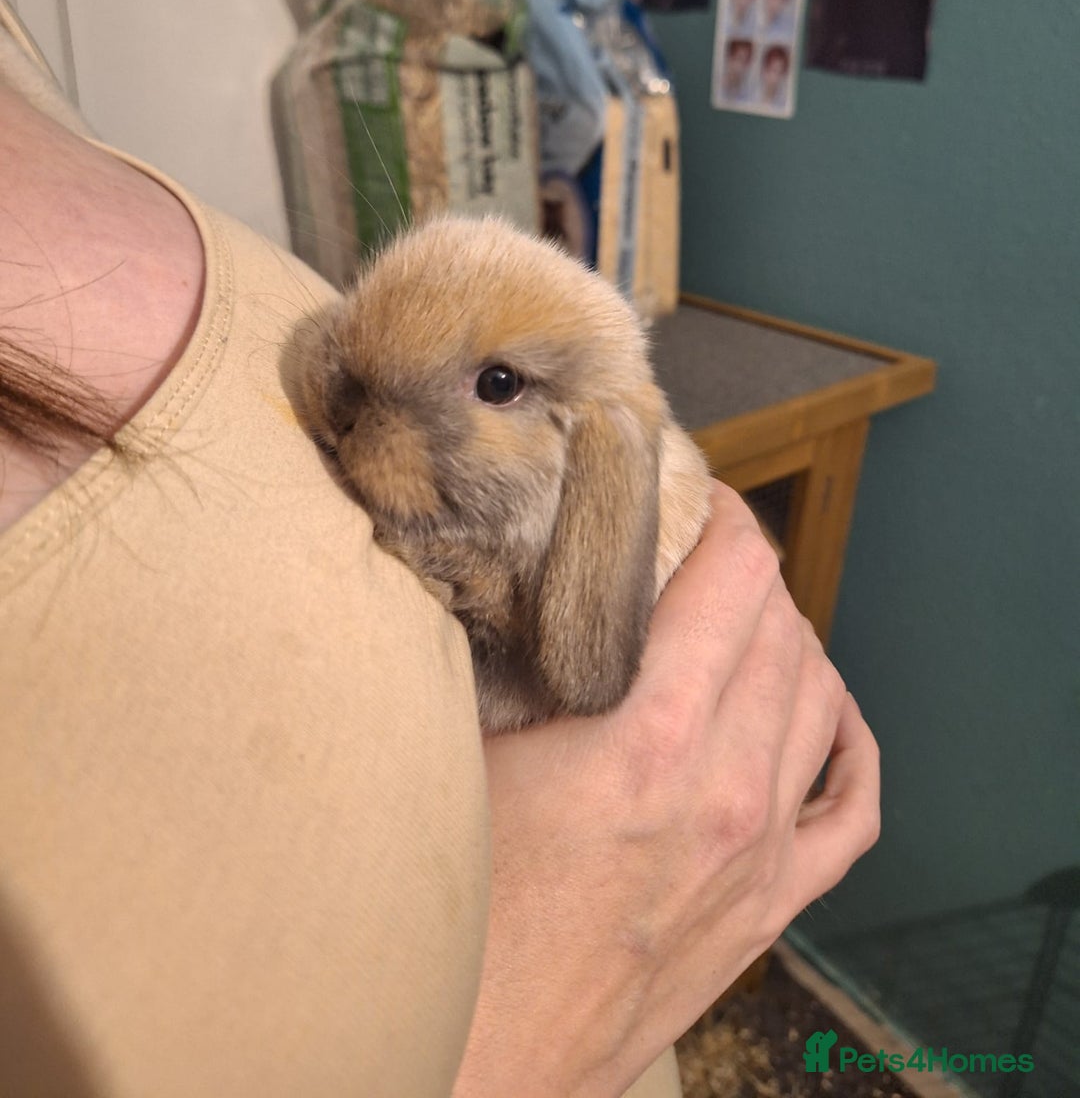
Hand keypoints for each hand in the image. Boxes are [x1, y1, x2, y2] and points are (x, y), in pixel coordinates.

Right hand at [453, 483, 879, 1097]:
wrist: (480, 1059)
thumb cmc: (455, 913)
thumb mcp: (461, 756)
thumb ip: (498, 660)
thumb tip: (503, 569)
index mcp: (650, 742)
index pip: (737, 580)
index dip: (727, 514)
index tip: (701, 493)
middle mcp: (725, 792)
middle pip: (784, 628)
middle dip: (751, 568)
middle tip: (705, 548)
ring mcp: (760, 854)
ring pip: (821, 699)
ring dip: (792, 639)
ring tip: (744, 619)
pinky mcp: (768, 907)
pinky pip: (853, 809)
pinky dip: (849, 743)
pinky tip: (822, 716)